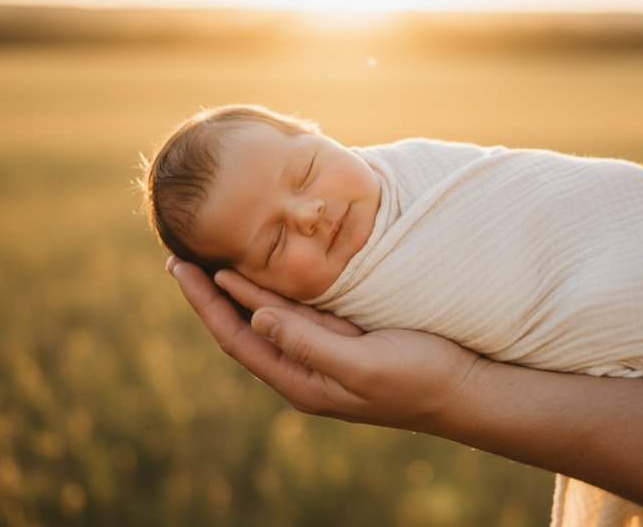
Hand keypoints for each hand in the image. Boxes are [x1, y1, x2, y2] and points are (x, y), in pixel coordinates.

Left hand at [166, 257, 485, 430]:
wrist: (464, 387)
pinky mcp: (343, 336)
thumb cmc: (419, 379)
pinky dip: (274, 285)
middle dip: (210, 294)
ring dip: (238, 287)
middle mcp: (305, 368)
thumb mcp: (364, 365)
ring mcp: (323, 351)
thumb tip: (258, 316)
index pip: (238, 338)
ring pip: (269, 314)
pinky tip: (263, 268)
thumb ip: (310, 344)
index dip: (206, 304)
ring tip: (207, 258)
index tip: (180, 268)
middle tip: (178, 256)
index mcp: (302, 382)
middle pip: (244, 326)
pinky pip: (297, 308)